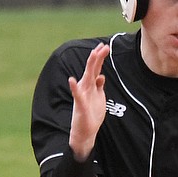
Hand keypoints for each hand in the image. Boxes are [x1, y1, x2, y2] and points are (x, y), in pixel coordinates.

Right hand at [68, 42, 109, 160]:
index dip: (100, 57)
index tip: (105, 46)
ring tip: (92, 55)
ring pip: (87, 77)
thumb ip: (99, 86)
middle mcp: (86, 87)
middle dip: (97, 57)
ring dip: (90, 66)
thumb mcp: (99, 98)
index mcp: (91, 85)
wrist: (86, 130)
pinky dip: (74, 87)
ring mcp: (83, 95)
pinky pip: (77, 94)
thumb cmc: (92, 114)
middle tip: (103, 46)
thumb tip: (102, 76)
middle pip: (92, 69)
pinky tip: (72, 80)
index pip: (96, 68)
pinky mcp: (81, 104)